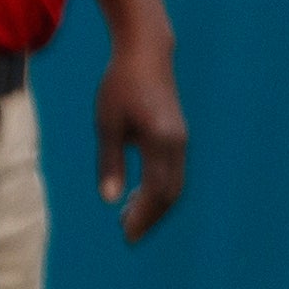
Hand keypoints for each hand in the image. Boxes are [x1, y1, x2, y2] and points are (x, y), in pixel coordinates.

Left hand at [92, 41, 187, 241]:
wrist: (146, 53)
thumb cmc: (120, 85)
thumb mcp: (107, 123)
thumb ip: (110, 161)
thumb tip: (111, 200)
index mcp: (161, 140)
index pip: (156, 190)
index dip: (142, 215)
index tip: (126, 234)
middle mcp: (177, 143)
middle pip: (170, 192)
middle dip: (151, 216)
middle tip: (128, 235)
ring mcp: (180, 139)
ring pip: (174, 184)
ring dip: (154, 204)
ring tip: (129, 218)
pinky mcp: (177, 136)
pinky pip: (173, 171)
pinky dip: (158, 189)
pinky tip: (137, 194)